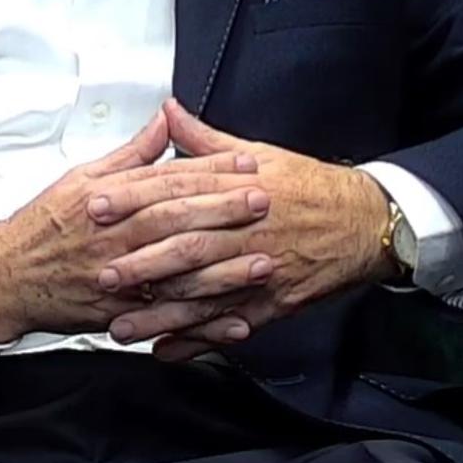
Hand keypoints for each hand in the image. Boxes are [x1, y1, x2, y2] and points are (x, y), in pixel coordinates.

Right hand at [0, 110, 273, 343]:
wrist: (7, 278)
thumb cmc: (43, 227)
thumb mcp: (81, 178)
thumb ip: (130, 154)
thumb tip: (163, 123)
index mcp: (107, 199)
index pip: (166, 179)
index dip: (208, 170)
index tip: (243, 163)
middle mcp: (114, 236)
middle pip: (176, 219)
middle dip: (223, 210)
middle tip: (262, 201)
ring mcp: (117, 276)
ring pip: (176, 271)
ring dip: (222, 270)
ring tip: (260, 263)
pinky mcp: (118, 311)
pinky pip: (167, 317)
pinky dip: (202, 322)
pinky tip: (232, 320)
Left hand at [94, 98, 395, 359]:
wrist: (365, 222)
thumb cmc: (310, 188)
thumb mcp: (259, 153)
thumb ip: (206, 141)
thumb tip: (168, 112)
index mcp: (238, 189)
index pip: (176, 192)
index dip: (133, 200)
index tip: (96, 206)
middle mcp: (246, 230)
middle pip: (186, 247)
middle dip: (140, 262)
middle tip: (102, 273)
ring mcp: (259, 270)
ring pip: (203, 294)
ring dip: (160, 313)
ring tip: (122, 325)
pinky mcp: (274, 301)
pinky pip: (230, 324)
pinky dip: (198, 341)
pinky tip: (168, 350)